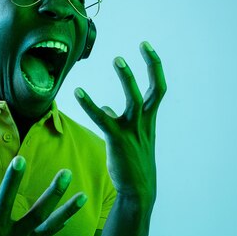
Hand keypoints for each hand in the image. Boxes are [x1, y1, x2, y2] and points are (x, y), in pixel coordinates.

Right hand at [0, 156, 86, 235]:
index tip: (21, 159)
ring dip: (67, 211)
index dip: (12, 180)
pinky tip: (68, 218)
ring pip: (49, 226)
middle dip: (54, 193)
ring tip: (83, 196)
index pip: (4, 199)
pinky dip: (56, 226)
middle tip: (66, 173)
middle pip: (38, 213)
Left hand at [75, 41, 166, 203]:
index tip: (147, 47)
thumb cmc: (133, 164)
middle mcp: (145, 123)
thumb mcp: (130, 139)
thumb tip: (107, 107)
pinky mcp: (118, 140)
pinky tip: (77, 93)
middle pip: (154, 90)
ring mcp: (133, 132)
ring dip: (127, 78)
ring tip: (117, 59)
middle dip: (151, 66)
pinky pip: (103, 118)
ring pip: (134, 100)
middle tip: (143, 44)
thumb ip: (119, 120)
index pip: (158, 89)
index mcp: (149, 121)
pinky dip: (90, 105)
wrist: (138, 191)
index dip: (154, 66)